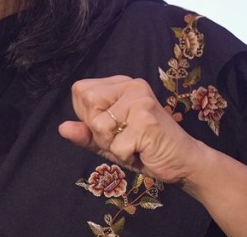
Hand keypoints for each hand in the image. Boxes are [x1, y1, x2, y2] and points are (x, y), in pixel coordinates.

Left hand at [58, 76, 206, 184]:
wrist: (184, 162)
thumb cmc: (145, 149)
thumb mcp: (109, 142)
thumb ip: (86, 134)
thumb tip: (62, 128)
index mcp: (120, 84)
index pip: (80, 91)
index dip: (88, 115)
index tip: (112, 126)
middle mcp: (131, 85)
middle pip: (88, 102)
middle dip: (99, 130)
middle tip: (124, 137)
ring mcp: (140, 100)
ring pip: (99, 125)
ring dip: (113, 145)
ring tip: (134, 144)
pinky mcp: (147, 119)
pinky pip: (116, 145)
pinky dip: (126, 156)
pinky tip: (143, 150)